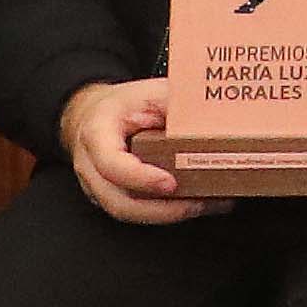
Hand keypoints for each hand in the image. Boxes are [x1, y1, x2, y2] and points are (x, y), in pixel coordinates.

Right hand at [61, 80, 208, 228]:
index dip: (140, 178)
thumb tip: (216, 117)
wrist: (93, 114)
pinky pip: (135, 212)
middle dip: (163, 209)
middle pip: (119, 201)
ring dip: (169, 214)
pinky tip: (196, 204)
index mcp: (97, 132)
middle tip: (201, 202)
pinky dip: (166, 212)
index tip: (170, 183)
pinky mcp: (110, 197)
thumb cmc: (124, 104)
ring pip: (128, 212)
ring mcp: (97, 186)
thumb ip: (178, 104)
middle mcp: (91, 165)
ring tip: (207, 204)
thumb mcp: (151, 92)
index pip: (111, 163)